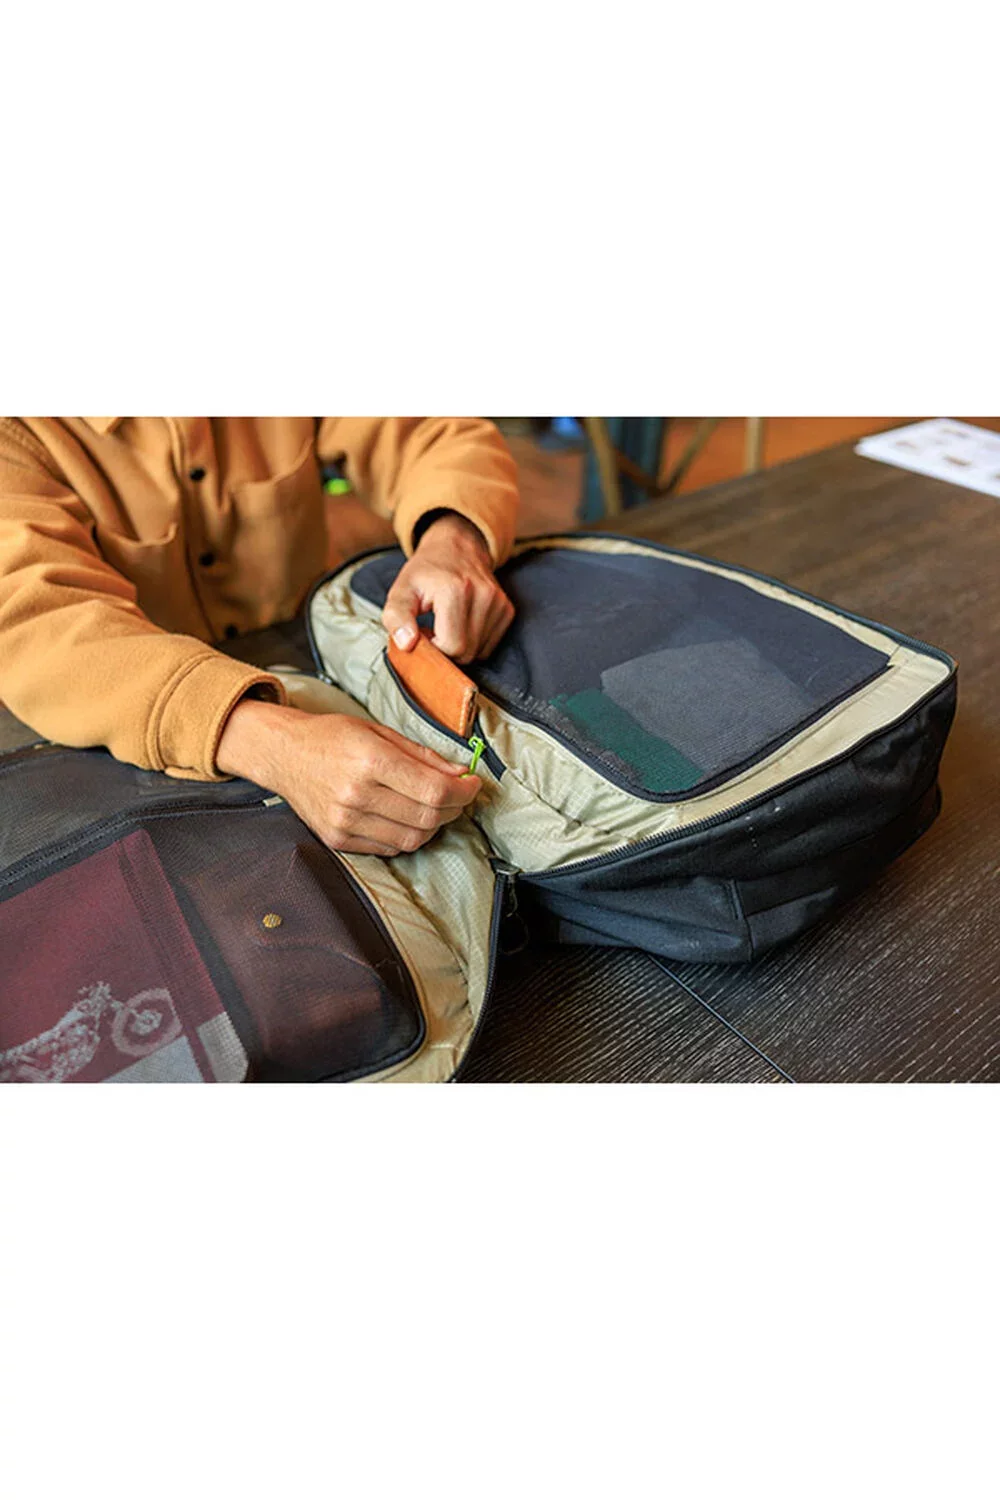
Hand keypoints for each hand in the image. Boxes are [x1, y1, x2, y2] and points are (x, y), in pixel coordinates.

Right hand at [217, 699, 480, 855]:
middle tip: (458, 795)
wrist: (282, 754)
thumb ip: (422, 755)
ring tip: (432, 806)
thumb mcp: (379, 731)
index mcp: (370, 761)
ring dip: (433, 825)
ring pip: (412, 839)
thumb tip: (461, 773)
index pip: (434, 790)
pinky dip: (407, 836)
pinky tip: (405, 816)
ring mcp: (345, 821)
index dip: (464, 791)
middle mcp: (356, 795)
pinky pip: (389, 848)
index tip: (473, 784)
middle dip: (454, 808)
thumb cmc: (331, 737)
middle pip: (427, 817)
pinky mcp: (337, 839)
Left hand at [382, 512, 513, 664]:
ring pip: (479, 652)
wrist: (456, 547)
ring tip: (447, 625)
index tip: (424, 632)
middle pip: (467, 653)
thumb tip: (406, 643)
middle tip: (434, 630)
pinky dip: (474, 642)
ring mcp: (498, 602)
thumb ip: (396, 617)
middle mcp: (482, 594)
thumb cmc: (426, 572)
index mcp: (454, 590)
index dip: (433, 648)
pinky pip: (490, 646)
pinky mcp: (507, 609)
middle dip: (446, 649)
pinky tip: (462, 624)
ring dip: (461, 646)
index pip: (452, 646)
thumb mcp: (401, 590)